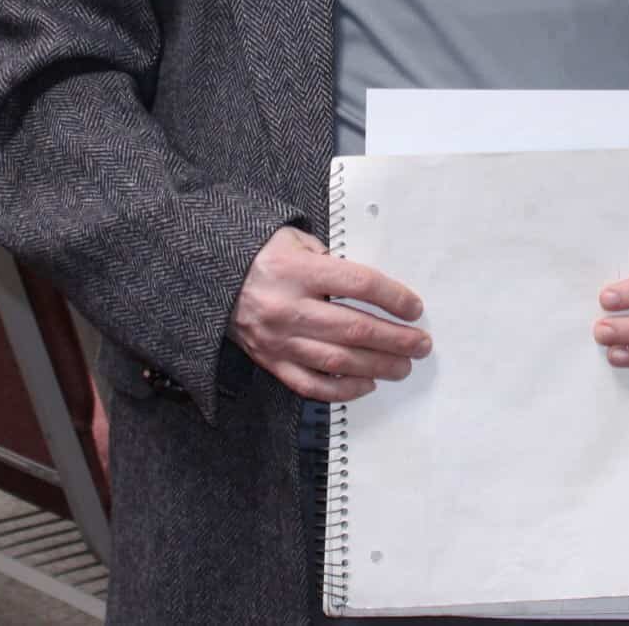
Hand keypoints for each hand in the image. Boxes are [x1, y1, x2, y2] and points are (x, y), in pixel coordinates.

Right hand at [231, 226, 429, 402]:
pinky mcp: (270, 362)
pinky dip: (342, 389)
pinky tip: (366, 384)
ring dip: (378, 366)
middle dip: (395, 339)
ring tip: (404, 366)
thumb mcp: (294, 239)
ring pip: (338, 360)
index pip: (358, 285)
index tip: (415, 307)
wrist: (207, 277)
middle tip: (421, 344)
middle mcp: (288, 308)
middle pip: (355, 329)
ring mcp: (278, 340)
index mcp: (297, 271)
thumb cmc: (258, 254)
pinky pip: (311, 384)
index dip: (393, 297)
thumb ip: (331, 259)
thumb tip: (370, 286)